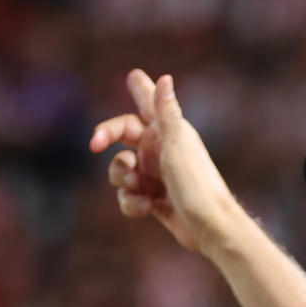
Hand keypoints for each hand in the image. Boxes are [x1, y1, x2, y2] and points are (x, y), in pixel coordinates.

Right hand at [89, 68, 241, 254]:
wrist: (211, 227)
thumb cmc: (196, 183)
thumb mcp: (178, 144)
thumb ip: (166, 113)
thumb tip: (164, 78)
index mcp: (167, 131)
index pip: (141, 106)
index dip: (130, 96)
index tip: (114, 103)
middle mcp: (160, 149)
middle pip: (121, 136)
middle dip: (107, 141)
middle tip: (94, 145)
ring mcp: (155, 174)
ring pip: (120, 169)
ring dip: (122, 178)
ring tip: (138, 187)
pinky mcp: (153, 198)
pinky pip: (128, 196)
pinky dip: (132, 202)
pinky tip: (148, 207)